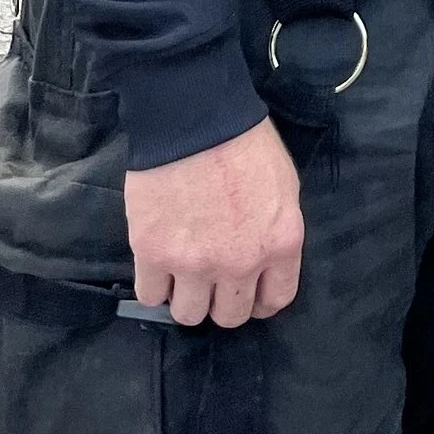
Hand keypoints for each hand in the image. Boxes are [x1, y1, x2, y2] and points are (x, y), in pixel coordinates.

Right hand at [123, 116, 304, 327]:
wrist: (193, 117)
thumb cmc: (243, 140)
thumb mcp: (283, 185)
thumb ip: (276, 229)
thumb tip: (263, 256)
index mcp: (280, 243)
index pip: (275, 300)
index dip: (259, 302)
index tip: (247, 295)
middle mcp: (241, 263)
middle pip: (230, 316)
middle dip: (221, 301)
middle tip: (211, 281)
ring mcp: (195, 263)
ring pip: (189, 314)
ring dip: (186, 298)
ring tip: (181, 275)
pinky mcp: (154, 254)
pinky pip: (150, 295)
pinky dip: (154, 285)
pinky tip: (157, 265)